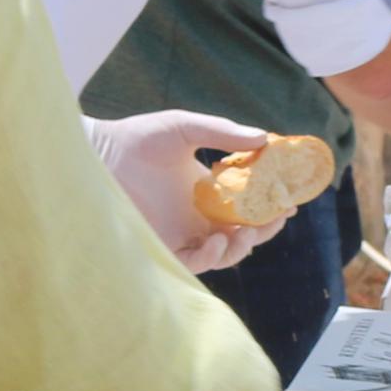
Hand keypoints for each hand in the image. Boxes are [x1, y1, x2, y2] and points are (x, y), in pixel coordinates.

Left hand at [88, 109, 279, 271]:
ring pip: (224, 254)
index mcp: (209, 192)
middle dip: (264, 230)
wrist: (98, 153)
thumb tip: (263, 138)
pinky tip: (219, 238)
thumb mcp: (186, 127)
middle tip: (277, 217)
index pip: (249, 207)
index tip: (291, 202)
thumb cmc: (138, 137)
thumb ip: (222, 133)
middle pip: (243, 234)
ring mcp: (182, 234)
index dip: (272, 208)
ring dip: (242, 246)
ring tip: (246, 231)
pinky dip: (213, 256)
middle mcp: (199, 217)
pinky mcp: (164, 247)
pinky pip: (196, 262)